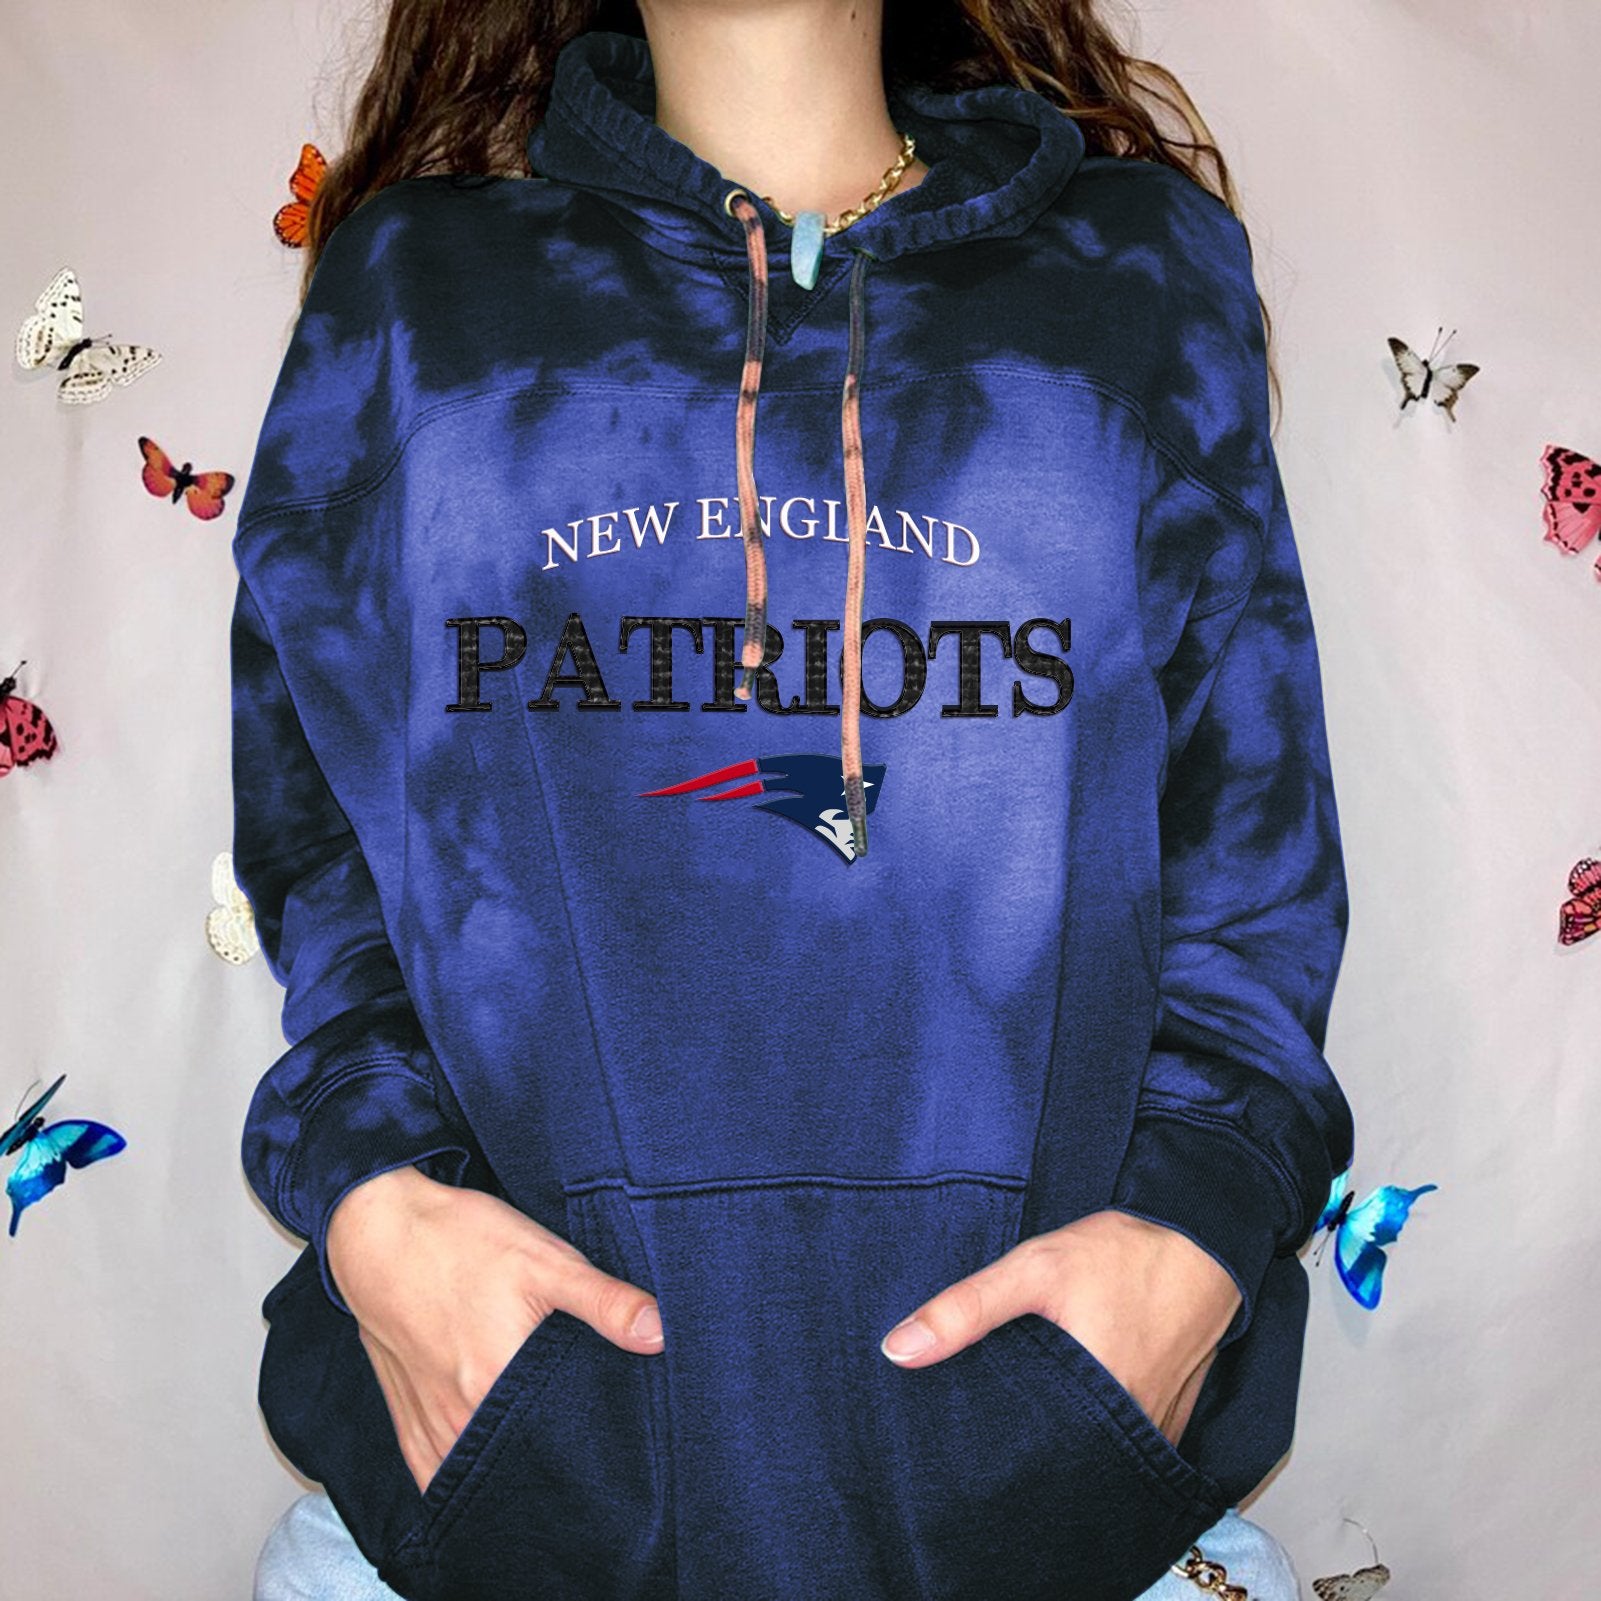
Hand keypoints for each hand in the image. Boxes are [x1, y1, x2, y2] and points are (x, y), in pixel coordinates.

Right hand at [325, 1164, 664, 1495]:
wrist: (378, 1228)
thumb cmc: (462, 1240)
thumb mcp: (545, 1260)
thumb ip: (604, 1301)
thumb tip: (661, 1334)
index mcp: (497, 1384)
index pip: (558, 1445)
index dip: (589, 1449)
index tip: (614, 1448)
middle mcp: (458, 1416)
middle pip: (518, 1462)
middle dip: (551, 1463)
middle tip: (584, 1455)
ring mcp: (426, 1420)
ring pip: (472, 1473)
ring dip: (506, 1472)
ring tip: (542, 1461)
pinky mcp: (403, 1414)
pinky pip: (431, 1471)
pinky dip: (458, 1476)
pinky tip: (487, 1471)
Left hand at [877, 1209, 1240, 1446]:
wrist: (1203, 1236)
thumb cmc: (1125, 1253)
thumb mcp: (1034, 1269)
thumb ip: (966, 1309)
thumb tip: (898, 1349)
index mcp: (1096, 1404)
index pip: (1030, 1455)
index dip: (995, 1450)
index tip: (962, 1443)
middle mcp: (1133, 1429)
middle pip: (1065, 1457)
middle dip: (1029, 1446)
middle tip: (991, 1427)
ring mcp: (1160, 1427)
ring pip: (1098, 1450)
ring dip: (1069, 1437)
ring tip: (1030, 1416)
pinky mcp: (1175, 1415)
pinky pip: (1130, 1440)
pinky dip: (1102, 1428)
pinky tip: (1076, 1404)